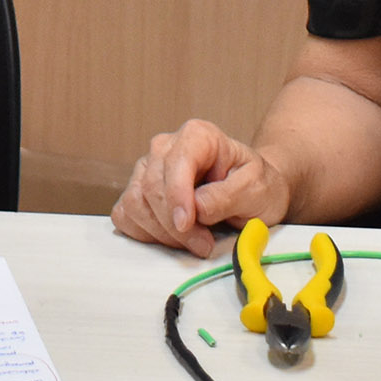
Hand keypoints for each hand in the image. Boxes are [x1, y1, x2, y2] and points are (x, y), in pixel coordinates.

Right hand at [110, 118, 292, 257]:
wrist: (252, 191)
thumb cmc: (255, 185)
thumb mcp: (255, 189)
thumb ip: (226, 196)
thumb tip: (196, 208)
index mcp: (197, 136)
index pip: (175, 163)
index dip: (177, 196)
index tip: (187, 225)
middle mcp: (166, 147)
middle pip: (152, 187)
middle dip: (174, 224)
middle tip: (204, 244)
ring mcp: (148, 168)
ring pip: (135, 203)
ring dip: (160, 232)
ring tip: (193, 241)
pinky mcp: (139, 191)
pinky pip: (125, 214)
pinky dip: (144, 232)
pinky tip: (170, 238)